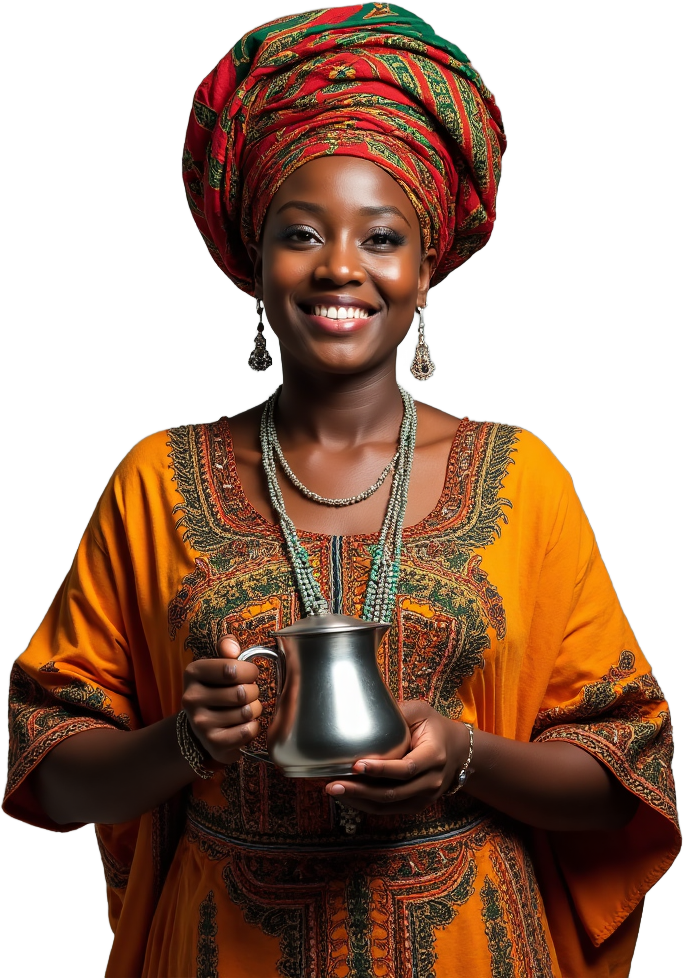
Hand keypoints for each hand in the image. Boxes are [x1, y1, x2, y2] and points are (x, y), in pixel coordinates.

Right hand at [181, 636, 262, 764]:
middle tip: (249, 693)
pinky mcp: (212, 743)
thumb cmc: (217, 688)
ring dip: (254, 710)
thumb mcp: (218, 663)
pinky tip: (244, 725)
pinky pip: (247, 731)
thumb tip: (232, 647)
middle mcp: (191, 698)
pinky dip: (253, 727)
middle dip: (254, 692)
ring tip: (246, 709)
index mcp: (193, 672)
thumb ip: (226, 647)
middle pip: (242, 692)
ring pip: (246, 712)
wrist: (202, 725)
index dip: (249, 671)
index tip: (250, 674)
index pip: (231, 668)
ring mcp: (200, 723)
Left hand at [324, 700, 469, 814]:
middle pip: (393, 793)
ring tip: (334, 790)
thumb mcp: (421, 712)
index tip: (356, 765)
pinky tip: (347, 796)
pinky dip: (366, 804)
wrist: (457, 751)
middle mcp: (431, 781)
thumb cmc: (434, 727)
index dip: (381, 770)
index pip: (405, 768)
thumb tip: (366, 708)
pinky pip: (388, 809)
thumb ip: (398, 712)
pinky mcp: (416, 805)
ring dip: (358, 800)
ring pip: (388, 805)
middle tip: (333, 784)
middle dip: (360, 790)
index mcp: (434, 756)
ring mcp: (424, 797)